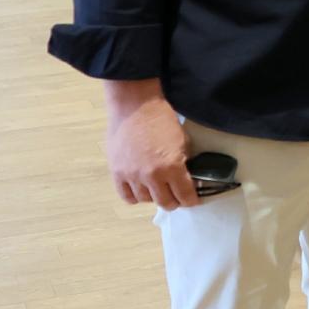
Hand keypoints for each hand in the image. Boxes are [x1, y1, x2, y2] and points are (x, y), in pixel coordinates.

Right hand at [105, 87, 197, 206]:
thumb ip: (185, 162)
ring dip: (154, 196)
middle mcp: (152, 176)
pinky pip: (126, 196)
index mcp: (172, 167)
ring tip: (157, 187)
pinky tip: (141, 189)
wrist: (135, 106)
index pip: (185, 196)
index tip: (192, 199)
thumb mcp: (183, 140)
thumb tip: (187, 177)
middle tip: (176, 194)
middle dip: (174, 201)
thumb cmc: (160, 119)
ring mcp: (132, 176)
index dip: (191, 200)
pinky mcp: (117, 173)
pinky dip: (135, 196)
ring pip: (146, 200)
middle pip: (166, 203)